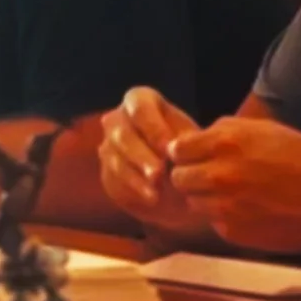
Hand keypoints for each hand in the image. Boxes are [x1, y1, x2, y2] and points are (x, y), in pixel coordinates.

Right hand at [96, 87, 210, 236]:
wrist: (182, 185)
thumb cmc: (190, 152)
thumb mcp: (194, 142)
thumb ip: (185, 141)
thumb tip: (175, 145)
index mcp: (141, 100)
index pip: (139, 106)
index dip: (153, 127)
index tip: (170, 149)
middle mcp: (119, 119)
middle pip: (123, 134)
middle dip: (141, 155)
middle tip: (159, 174)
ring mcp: (109, 146)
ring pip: (115, 159)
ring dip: (136, 176)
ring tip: (157, 192)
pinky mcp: (107, 172)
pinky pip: (114, 179)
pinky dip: (133, 189)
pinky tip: (151, 199)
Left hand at [166, 117, 300, 253]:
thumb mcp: (265, 130)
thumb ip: (225, 132)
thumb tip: (194, 139)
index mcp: (227, 142)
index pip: (177, 148)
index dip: (186, 152)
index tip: (195, 155)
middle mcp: (221, 175)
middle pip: (178, 178)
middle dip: (191, 176)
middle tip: (211, 176)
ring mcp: (225, 207)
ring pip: (193, 203)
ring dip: (206, 198)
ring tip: (232, 194)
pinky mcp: (234, 232)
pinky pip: (214, 222)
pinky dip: (224, 217)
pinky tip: (247, 211)